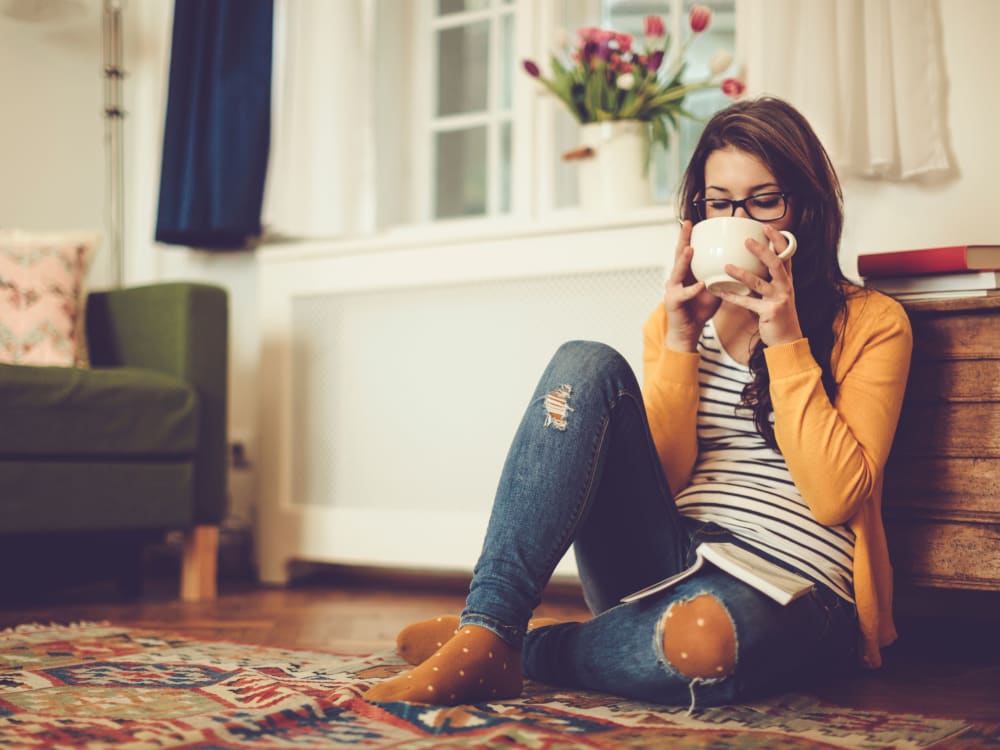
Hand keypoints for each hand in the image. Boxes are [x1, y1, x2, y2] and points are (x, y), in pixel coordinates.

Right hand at [663, 220, 722, 351]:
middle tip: (688, 224)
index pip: (688, 249)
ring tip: (691, 249)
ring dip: (684, 260)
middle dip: (683, 238)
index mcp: (686, 272)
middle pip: (678, 254)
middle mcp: (677, 277)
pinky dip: (692, 290)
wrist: (688, 331)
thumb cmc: (699, 309)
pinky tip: (700, 285)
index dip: (691, 236)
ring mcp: (673, 288)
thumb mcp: (714, 288)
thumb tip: (742, 263)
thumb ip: (722, 275)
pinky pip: (684, 294)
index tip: (697, 221)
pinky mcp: (673, 302)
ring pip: (677, 271)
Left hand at [718, 224, 802, 347]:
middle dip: (762, 250)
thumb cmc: (778, 313)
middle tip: (746, 241)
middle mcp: (785, 286)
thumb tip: (752, 261)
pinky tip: (721, 292)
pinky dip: (734, 297)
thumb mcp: (776, 292)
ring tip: (726, 266)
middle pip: (776, 263)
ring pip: (759, 282)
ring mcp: (778, 298)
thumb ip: (767, 278)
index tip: (767, 227)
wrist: (787, 339)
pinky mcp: (769, 312)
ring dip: (742, 273)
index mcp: (786, 279)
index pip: (785, 255)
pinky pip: (748, 303)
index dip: (778, 240)